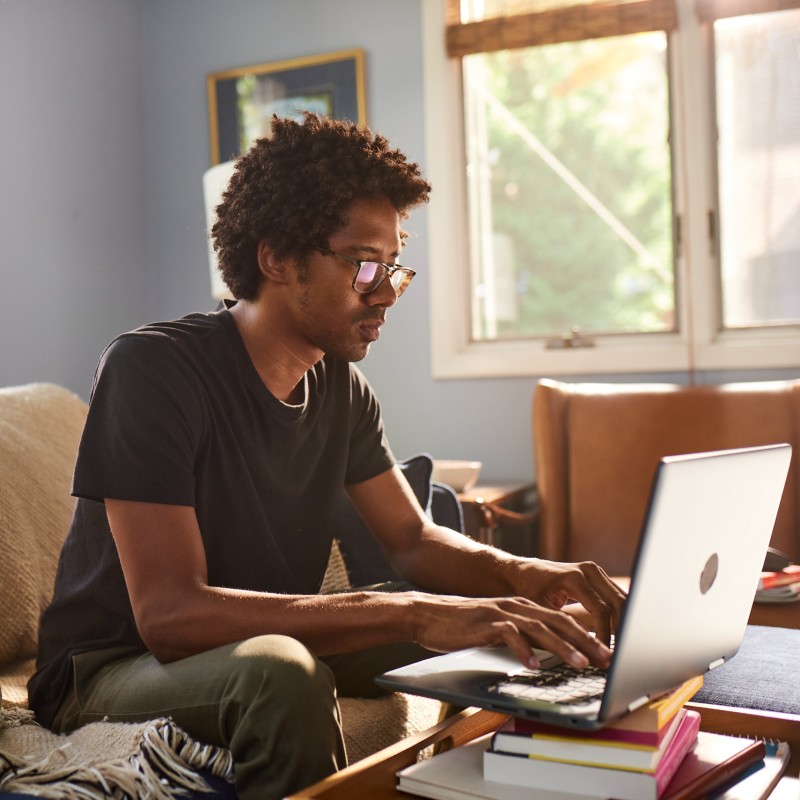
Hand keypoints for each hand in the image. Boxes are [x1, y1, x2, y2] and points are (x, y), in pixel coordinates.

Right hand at [409, 592, 614, 669]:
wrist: (428, 614)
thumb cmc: (465, 626)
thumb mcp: (501, 629)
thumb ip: (525, 636)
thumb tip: (552, 654)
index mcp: (523, 607)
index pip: (563, 620)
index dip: (588, 635)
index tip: (607, 653)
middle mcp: (516, 606)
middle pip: (559, 622)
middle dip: (586, 640)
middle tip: (607, 659)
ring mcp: (500, 612)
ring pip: (540, 628)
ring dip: (563, 647)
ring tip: (581, 663)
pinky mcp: (484, 623)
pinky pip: (508, 635)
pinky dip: (523, 650)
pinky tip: (533, 665)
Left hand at [510, 559, 626, 647]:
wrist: (523, 571)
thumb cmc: (528, 589)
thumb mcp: (539, 609)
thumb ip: (560, 625)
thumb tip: (583, 648)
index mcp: (574, 576)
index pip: (600, 609)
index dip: (605, 634)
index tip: (604, 654)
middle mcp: (588, 570)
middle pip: (617, 603)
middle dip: (621, 630)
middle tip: (620, 655)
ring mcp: (595, 572)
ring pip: (620, 600)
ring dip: (623, 624)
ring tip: (622, 649)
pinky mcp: (598, 578)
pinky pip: (615, 598)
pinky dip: (619, 616)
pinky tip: (619, 636)